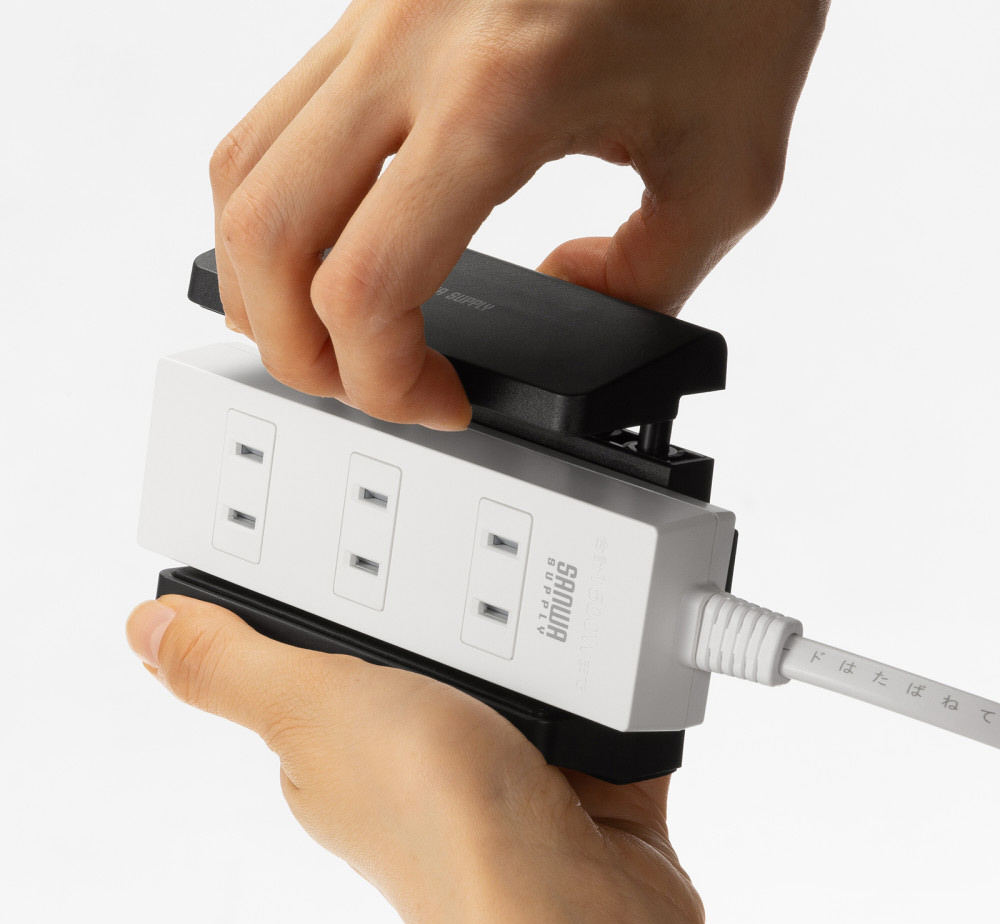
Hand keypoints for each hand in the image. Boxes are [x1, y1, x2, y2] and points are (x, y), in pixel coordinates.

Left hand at [127, 595, 711, 923]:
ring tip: (533, 611)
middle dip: (450, 605)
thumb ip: (233, 666)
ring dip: (526, 640)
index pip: (321, 644)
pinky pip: (582, 699)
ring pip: (509, 664)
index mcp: (330, 742)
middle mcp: (409, 757)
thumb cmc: (438, 829)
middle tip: (467, 564)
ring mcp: (494, 764)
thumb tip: (148, 630)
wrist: (575, 906)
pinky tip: (589, 660)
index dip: (341, 591)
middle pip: (426, 644)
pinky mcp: (568, 770)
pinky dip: (589, 679)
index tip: (365, 539)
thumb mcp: (316, 709)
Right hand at [211, 0, 827, 427]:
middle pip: (265, 236)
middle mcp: (409, 44)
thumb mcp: (726, 172)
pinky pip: (273, 120)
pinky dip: (280, 205)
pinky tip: (333, 241)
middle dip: (301, 350)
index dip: (385, 381)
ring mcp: (374, 14)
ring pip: (241, 170)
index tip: (439, 400)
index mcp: (500, 96)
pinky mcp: (371, 4)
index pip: (368, 286)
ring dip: (266, 280)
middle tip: (367, 382)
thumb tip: (568, 306)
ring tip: (333, 329)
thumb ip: (644, 281)